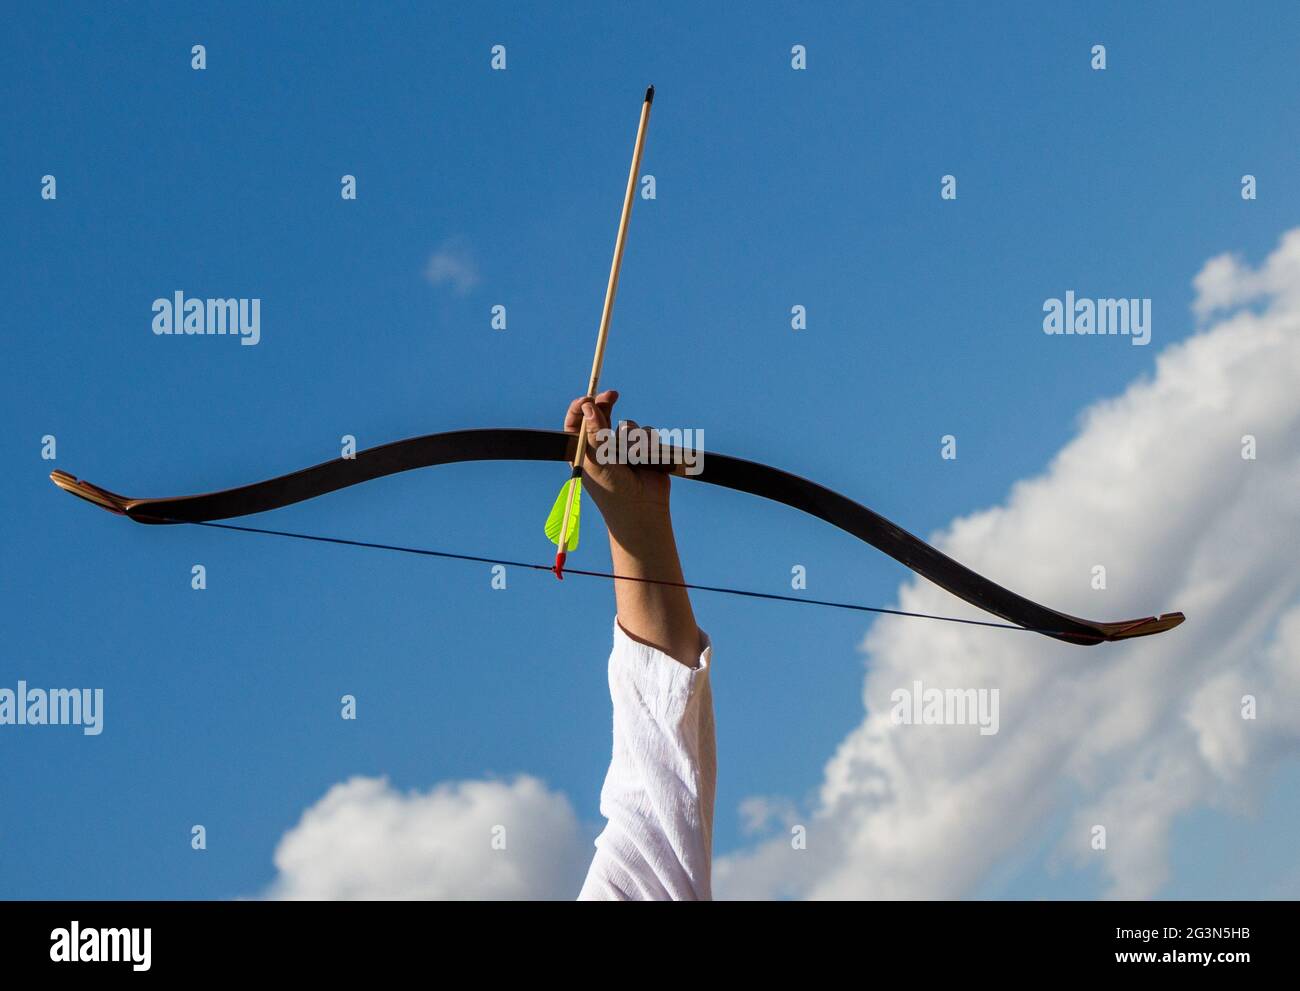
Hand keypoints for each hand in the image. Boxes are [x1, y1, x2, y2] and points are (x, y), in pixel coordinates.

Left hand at [563, 390, 670, 534]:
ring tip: (632, 457)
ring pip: (629, 424)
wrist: (641, 509)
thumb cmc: (612, 489)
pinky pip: (648, 433)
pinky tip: (647, 459)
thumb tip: (588, 406)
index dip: (581, 407)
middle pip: (602, 413)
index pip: (577, 422)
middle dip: (607, 403)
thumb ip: (594, 433)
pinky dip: (648, 443)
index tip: (587, 398)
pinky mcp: (645, 450)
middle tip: (612, 394)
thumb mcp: (597, 460)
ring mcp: (625, 447)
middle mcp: (603, 446)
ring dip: (631, 438)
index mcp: (584, 450)